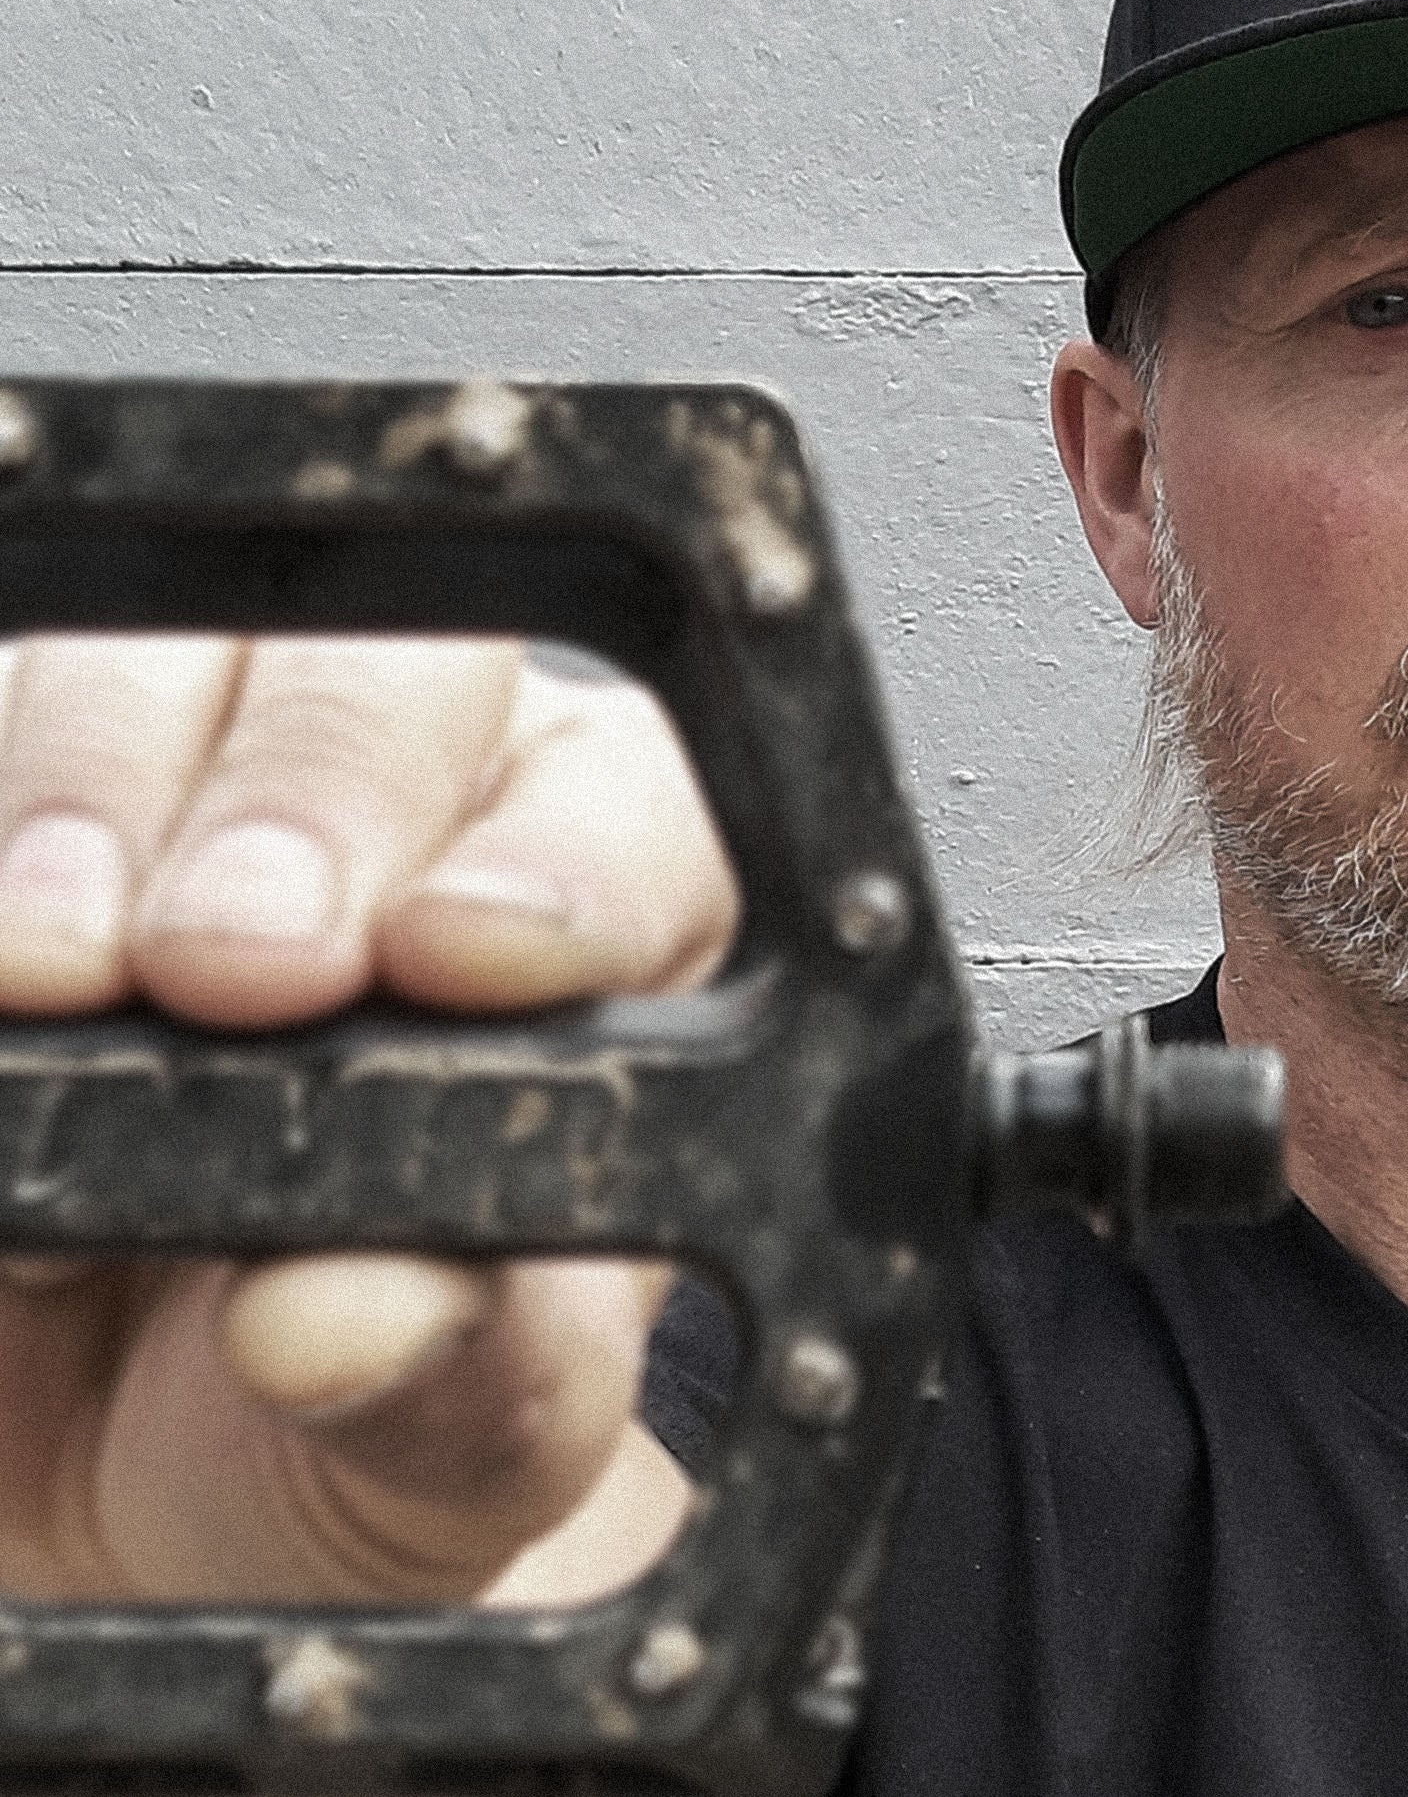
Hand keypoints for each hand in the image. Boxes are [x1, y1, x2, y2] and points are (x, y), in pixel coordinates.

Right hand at [0, 635, 732, 1604]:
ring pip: (145, 661)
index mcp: (600, 917)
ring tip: (47, 972)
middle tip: (229, 968)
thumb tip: (343, 1313)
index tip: (454, 963)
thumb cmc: (364, 1413)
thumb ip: (460, 1376)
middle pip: (393, 680)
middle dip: (316, 797)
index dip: (554, 870)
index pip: (623, 821)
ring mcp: (184, 779)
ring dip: (86, 798)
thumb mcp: (465, 1440)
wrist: (121, 1473)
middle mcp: (417, 806)